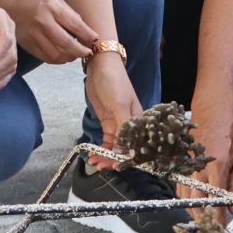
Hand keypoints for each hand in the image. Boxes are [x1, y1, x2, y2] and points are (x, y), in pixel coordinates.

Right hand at [0, 0, 96, 63]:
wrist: (8, 3)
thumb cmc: (35, 0)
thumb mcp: (55, 0)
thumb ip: (69, 15)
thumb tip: (86, 32)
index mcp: (52, 8)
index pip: (75, 25)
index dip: (87, 35)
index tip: (95, 39)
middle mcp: (42, 22)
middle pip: (66, 43)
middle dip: (81, 51)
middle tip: (88, 52)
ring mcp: (33, 35)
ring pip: (56, 54)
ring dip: (69, 57)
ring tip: (76, 54)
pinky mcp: (27, 44)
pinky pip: (46, 58)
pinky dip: (57, 60)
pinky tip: (63, 56)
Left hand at [84, 54, 142, 169]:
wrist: (101, 66)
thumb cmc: (114, 82)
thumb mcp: (119, 103)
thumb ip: (124, 126)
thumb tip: (127, 147)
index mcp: (139, 120)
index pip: (137, 144)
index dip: (127, 158)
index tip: (115, 166)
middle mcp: (131, 125)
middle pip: (126, 148)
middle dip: (114, 160)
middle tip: (100, 166)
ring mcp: (119, 124)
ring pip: (115, 147)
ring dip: (105, 156)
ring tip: (94, 162)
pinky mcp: (109, 122)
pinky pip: (107, 141)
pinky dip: (101, 149)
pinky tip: (93, 154)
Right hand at [179, 107, 232, 222]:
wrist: (212, 112)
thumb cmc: (228, 133)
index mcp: (216, 168)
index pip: (216, 200)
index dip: (218, 217)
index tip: (221, 228)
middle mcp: (199, 170)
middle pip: (197, 203)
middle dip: (202, 219)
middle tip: (209, 230)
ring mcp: (188, 167)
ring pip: (185, 196)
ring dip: (192, 211)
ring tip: (200, 221)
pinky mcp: (182, 163)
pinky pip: (180, 186)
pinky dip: (184, 198)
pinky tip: (190, 204)